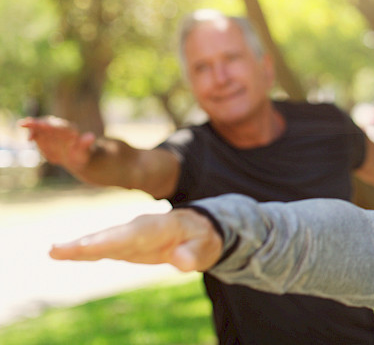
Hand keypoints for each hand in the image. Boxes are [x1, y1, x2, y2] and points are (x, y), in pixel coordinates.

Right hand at [19, 116, 95, 174]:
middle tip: (25, 123)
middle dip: (36, 123)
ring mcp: (50, 133)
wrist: (75, 159)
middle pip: (46, 122)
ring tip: (27, 134)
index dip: (49, 125)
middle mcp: (58, 129)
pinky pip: (36, 135)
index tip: (42, 124)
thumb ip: (85, 144)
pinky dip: (32, 135)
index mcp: (70, 130)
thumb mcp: (84, 151)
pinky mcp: (43, 138)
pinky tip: (29, 140)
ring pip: (39, 127)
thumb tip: (91, 137)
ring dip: (31, 128)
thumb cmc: (82, 155)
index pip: (58, 126)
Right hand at [50, 209, 223, 272]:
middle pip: (112, 235)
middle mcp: (141, 227)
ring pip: (102, 240)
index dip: (111, 240)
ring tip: (53, 251)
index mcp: (162, 226)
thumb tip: (182, 262)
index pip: (134, 234)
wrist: (200, 229)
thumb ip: (193, 255)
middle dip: (87, 242)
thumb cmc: (202, 239)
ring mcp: (131, 235)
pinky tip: (61, 254)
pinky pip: (102, 247)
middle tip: (57, 249)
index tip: (87, 246)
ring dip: (78, 247)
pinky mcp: (125, 244)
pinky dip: (84, 251)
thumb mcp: (205, 247)